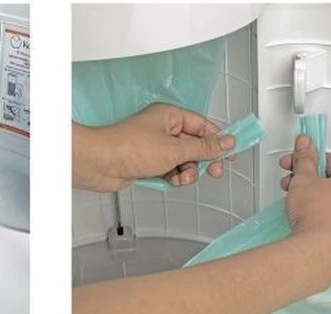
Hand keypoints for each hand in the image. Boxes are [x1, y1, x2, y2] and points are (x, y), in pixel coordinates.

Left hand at [73, 103, 234, 191]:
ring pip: (183, 161)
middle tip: (213, 170)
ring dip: (187, 172)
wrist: (100, 163)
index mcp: (170, 116)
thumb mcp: (175, 149)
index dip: (218, 140)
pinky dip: (173, 177)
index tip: (230, 152)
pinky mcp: (147, 162)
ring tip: (182, 178)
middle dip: (202, 160)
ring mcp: (154, 146)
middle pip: (194, 145)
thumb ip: (204, 148)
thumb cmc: (128, 147)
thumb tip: (224, 143)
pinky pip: (170, 170)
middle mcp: (162, 129)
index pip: (203, 126)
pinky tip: (170, 181)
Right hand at [278, 135, 330, 263]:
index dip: (309, 160)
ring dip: (313, 198)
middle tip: (292, 181)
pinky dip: (320, 216)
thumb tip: (305, 146)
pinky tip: (305, 219)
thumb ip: (304, 159)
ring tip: (295, 201)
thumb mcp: (304, 179)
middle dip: (308, 180)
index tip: (297, 161)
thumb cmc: (317, 215)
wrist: (318, 250)